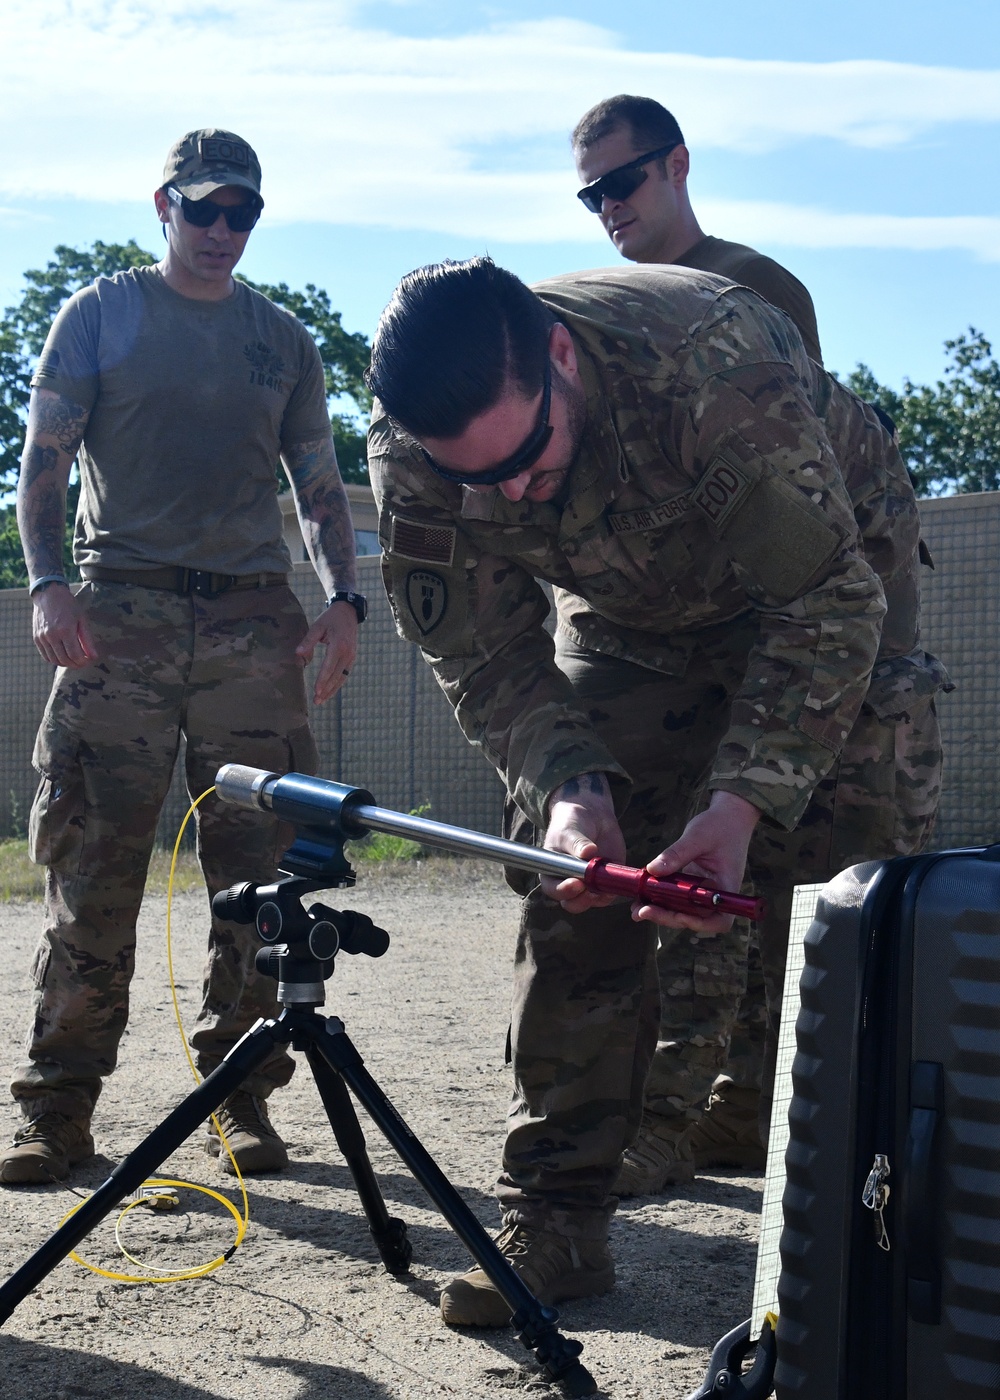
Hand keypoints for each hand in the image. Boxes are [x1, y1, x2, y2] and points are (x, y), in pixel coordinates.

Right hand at [32, 585, 98, 667]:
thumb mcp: (82, 619)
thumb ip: (87, 640)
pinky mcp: (36, 638)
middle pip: (64, 659)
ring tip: (73, 660)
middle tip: (82, 663)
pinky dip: (54, 660)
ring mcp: (42, 637)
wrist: (49, 594)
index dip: (83, 662)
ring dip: (65, 663)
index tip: (88, 661)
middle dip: (75, 664)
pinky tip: (62, 657)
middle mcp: (52, 635)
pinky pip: (45, 655)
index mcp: (65, 630)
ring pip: (54, 660)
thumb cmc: (68, 605)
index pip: (75, 655)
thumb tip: (93, 656)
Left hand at [296, 601, 358, 703]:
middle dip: (326, 689)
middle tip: (316, 701)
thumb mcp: (317, 626)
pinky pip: (344, 674)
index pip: (329, 666)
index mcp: (339, 645)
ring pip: (342, 678)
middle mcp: (347, 653)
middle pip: (336, 676)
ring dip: (332, 690)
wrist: (348, 612)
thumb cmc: (330, 618)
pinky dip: (337, 684)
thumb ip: (308, 641)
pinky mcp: (351, 658)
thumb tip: (297, 654)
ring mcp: (351, 657)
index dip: (322, 679)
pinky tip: (329, 691)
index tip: (316, 690)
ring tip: (321, 700)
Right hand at [538, 772, 626, 912]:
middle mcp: (569, 882)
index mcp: (553, 872)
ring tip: (607, 885)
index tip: (576, 883)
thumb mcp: (570, 830)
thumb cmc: (571, 822)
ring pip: (592, 901)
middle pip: (572, 903)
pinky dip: (615, 890)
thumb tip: (588, 852)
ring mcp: (588, 883)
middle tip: (589, 891)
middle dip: (581, 901)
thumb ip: (577, 843)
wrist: (590, 815)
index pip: (553, 888)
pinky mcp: (606, 880)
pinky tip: (619, 882)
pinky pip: (610, 892)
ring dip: (600, 898)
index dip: (563, 891)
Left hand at [632, 790, 761, 933]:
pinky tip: (641, 898)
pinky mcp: (693, 884)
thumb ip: (676, 854)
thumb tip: (653, 870)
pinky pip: (678, 897)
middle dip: (669, 918)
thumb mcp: (697, 836)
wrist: (729, 815)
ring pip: (684, 910)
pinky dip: (661, 899)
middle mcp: (717, 894)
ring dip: (661, 912)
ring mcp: (704, 891)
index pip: (720, 920)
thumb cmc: (720, 825)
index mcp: (727, 887)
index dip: (699, 923)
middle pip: (695, 918)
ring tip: (636, 909)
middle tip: (643, 911)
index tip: (677, 915)